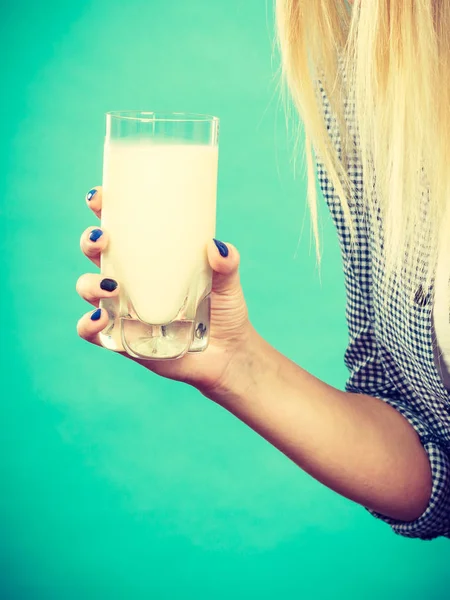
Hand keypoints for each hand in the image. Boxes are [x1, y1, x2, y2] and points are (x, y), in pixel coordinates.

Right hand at [76, 186, 253, 396]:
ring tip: (111, 286)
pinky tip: (102, 317)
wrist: (227, 356)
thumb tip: (216, 246)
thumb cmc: (224, 312)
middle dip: (90, 241)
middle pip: (96, 254)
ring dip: (89, 283)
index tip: (100, 197)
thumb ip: (227, 264)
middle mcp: (130, 281)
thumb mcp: (228, 284)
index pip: (121, 229)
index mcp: (150, 260)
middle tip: (103, 238)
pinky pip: (92, 332)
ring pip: (88, 289)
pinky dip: (89, 324)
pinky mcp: (121, 339)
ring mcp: (122, 310)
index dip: (104, 210)